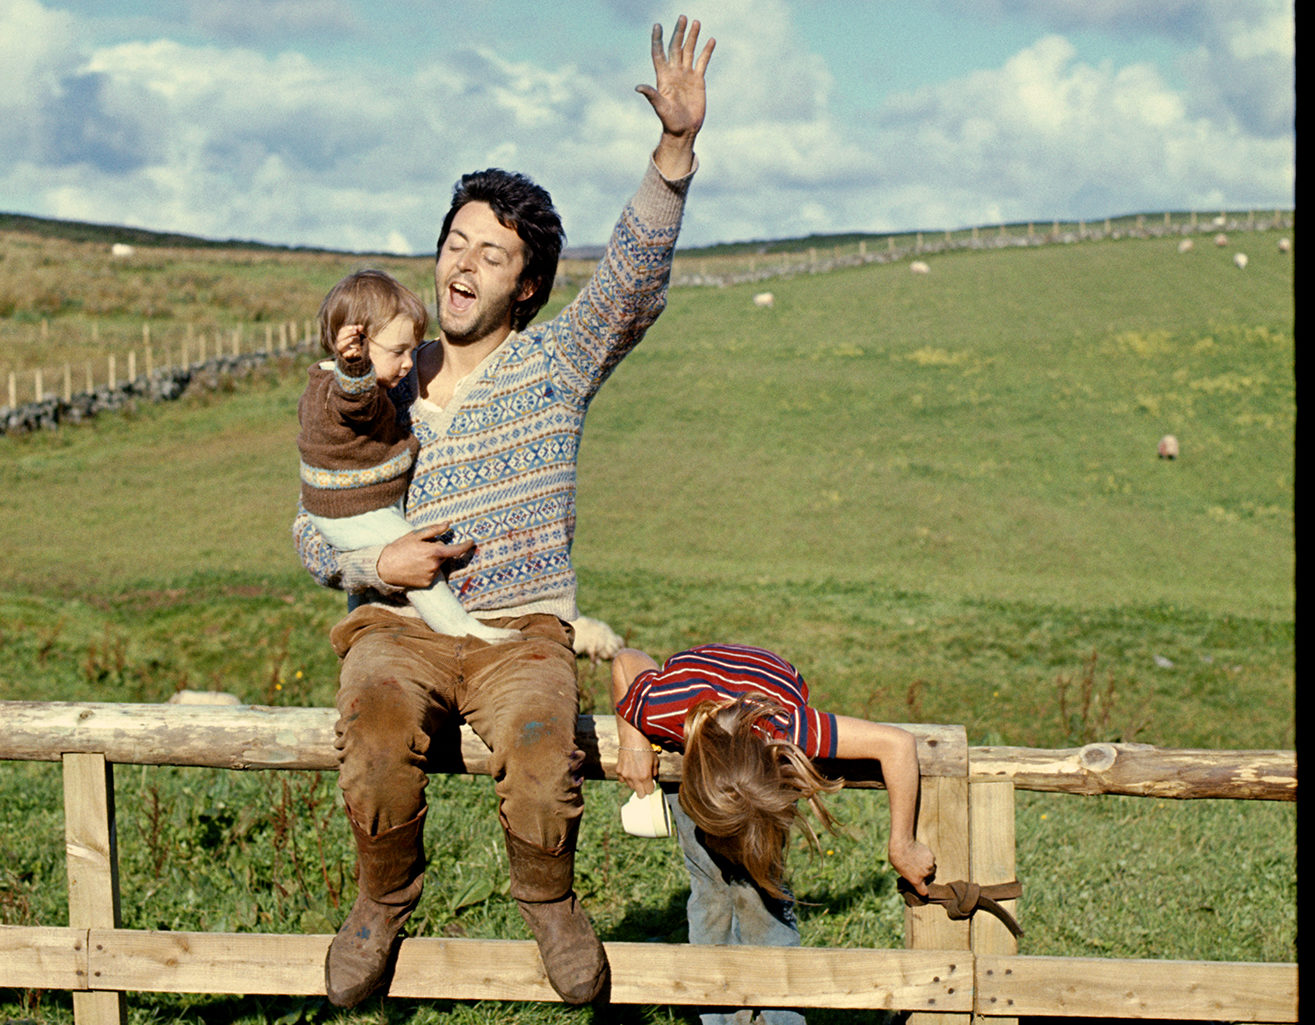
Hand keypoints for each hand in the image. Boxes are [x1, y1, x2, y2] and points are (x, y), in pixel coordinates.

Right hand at [336, 323, 365, 359]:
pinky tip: (355, 349)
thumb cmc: (356, 344)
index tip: (355, 327)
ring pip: (340, 346)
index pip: (341, 331)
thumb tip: (361, 326)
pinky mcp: (346, 357)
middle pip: (340, 338)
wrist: (357, 356)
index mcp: (342, 337)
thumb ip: (358, 331)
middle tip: (355, 331)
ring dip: (346, 341)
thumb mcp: (357, 336)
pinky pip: (345, 355)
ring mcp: (342, 351)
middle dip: (347, 333)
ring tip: (352, 338)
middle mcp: (340, 343)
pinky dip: (350, 352)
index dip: (347, 328)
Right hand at [376, 522, 473, 588]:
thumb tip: (448, 524)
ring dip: (432, 561)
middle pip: (444, 556)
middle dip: (438, 551)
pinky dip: (427, 570)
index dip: (466, 546)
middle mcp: (435, 565)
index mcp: (434, 552)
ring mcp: (431, 576)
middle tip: (421, 549)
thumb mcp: (415, 535)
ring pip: (438, 565)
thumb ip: (434, 530)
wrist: (384, 567)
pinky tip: (415, 567)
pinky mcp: (427, 583)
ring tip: (415, 558)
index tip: (471, 542)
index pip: (456, 550)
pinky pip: (432, 574)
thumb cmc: (399, 548)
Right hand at [616, 745, 657, 795]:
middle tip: (644, 782)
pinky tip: (629, 769)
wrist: (632, 738)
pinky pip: (623, 780)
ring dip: (635, 783)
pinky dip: (626, 777)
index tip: (651, 783)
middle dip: (643, 790)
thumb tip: (653, 778)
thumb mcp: (655, 760)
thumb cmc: (645, 748)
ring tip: (637, 772)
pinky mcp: (618, 771)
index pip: (649, 792)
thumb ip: (654, 772)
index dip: (651, 788)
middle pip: (640, 794)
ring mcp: (625, 775)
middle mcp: (634, 778)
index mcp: (645, 776)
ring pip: (631, 787)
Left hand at [637, 15, 713, 177]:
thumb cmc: (670, 121)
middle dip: (678, 33)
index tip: (658, 25)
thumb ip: (652, 95)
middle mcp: (674, 72)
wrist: (684, 130)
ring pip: (689, 51)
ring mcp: (686, 75)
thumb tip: (638, 87)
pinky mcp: (698, 80)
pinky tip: (710, 40)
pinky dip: (706, 51)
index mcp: (663, 77)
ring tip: (696, 22)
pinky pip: (702, 62)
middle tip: (682, 17)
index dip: (658, 40)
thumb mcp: (660, 108)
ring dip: (692, 37)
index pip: (659, 53)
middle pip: (675, 47)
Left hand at [889, 838, 936, 896]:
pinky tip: (920, 853)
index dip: (923, 890)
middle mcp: (925, 875)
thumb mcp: (901, 871)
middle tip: (918, 868)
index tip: (922, 887)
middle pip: (930, 877)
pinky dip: (928, 858)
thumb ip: (910, 876)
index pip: (924, 892)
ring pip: (932, 868)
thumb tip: (913, 876)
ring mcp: (930, 865)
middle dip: (926, 874)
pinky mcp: (932, 857)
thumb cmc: (898, 858)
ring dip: (928, 866)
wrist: (902, 844)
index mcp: (916, 881)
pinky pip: (932, 859)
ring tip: (919, 859)